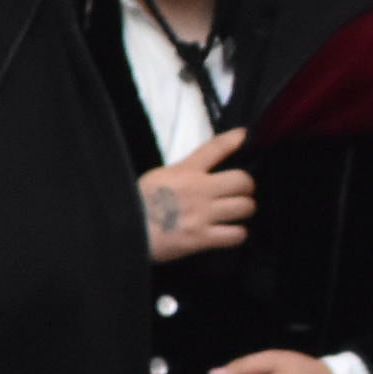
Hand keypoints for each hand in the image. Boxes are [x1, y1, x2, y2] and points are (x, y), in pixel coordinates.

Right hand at [141, 129, 253, 261]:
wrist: (125, 230)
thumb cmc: (138, 205)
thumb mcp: (159, 177)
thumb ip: (183, 172)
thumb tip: (202, 172)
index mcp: (184, 172)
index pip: (215, 148)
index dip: (234, 139)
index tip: (245, 135)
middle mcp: (198, 190)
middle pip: (243, 180)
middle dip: (247, 187)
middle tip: (242, 192)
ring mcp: (202, 214)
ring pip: (245, 207)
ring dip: (245, 210)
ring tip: (237, 213)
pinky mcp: (201, 238)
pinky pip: (236, 234)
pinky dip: (238, 234)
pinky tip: (231, 233)